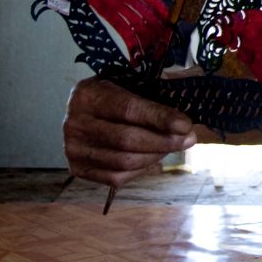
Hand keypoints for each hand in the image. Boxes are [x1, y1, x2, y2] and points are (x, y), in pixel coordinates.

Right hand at [63, 77, 195, 187]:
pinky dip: (141, 169)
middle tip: (188, 139)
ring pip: (123, 162)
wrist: (82, 110)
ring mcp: (73, 149)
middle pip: (126, 140)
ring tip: (173, 146)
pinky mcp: (77, 168)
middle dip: (164, 141)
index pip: (128, 109)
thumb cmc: (113, 94)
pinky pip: (115, 177)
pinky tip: (153, 157)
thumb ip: (151, 97)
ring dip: (156, 156)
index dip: (159, 119)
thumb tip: (185, 120)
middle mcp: (75, 123)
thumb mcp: (126, 84)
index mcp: (88, 95)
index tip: (185, 125)